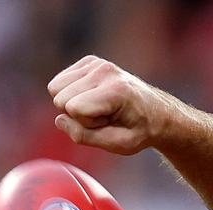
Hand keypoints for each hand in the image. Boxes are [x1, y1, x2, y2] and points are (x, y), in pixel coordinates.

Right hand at [47, 55, 174, 155]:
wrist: (157, 113)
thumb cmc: (139, 131)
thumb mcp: (119, 144)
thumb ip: (85, 136)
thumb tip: (59, 120)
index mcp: (115, 90)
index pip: (73, 108)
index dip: (85, 124)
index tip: (108, 124)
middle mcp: (104, 70)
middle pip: (60, 99)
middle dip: (77, 114)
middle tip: (105, 116)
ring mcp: (96, 63)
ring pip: (55, 88)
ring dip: (73, 103)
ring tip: (101, 108)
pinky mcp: (89, 61)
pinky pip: (59, 81)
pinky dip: (72, 93)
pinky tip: (94, 98)